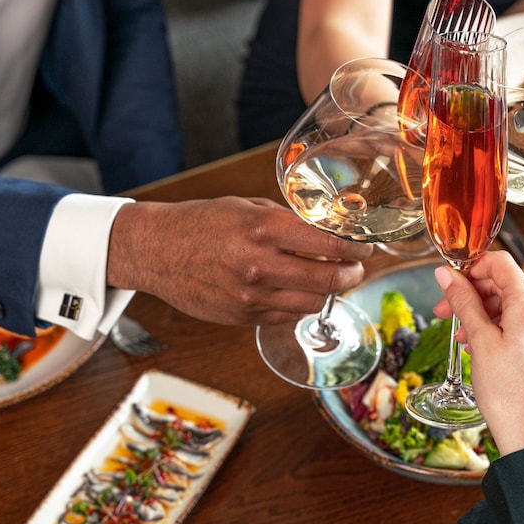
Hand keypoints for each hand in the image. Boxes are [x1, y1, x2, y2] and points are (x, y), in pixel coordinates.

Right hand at [107, 197, 372, 324]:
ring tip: (331, 278)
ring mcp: (252, 295)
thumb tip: (330, 230)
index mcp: (264, 228)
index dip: (358, 247)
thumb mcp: (249, 207)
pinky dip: (302, 303)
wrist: (156, 250)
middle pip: (331, 279)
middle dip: (353, 273)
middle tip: (356, 267)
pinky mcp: (243, 316)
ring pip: (315, 302)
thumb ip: (289, 221)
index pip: (332, 243)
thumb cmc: (203, 222)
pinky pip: (289, 315)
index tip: (367, 246)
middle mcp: (260, 264)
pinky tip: (299, 290)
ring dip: (329, 292)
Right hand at [433, 251, 523, 454]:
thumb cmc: (510, 396)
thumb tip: (447, 275)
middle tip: (446, 309)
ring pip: (514, 304)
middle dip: (474, 293)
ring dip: (485, 311)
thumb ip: (464, 302)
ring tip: (463, 333)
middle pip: (507, 283)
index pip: (501, 263)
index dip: (472, 267)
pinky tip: (481, 343)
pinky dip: (501, 325)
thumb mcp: (480, 342)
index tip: (451, 280)